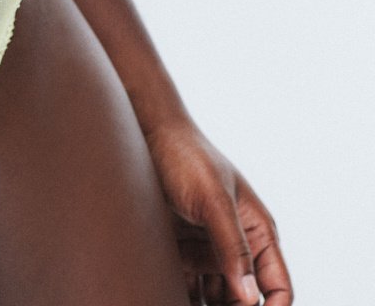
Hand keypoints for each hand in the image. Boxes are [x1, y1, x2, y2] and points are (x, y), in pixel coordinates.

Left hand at [142, 116, 292, 305]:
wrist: (144, 134)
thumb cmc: (185, 157)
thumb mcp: (212, 198)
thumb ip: (232, 246)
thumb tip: (250, 296)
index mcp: (257, 232)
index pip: (278, 287)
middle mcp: (236, 247)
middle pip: (245, 300)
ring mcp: (208, 251)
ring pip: (217, 299)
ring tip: (178, 301)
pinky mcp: (181, 253)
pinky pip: (189, 289)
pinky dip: (183, 297)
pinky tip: (167, 297)